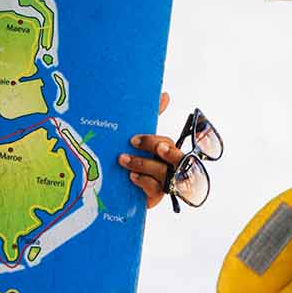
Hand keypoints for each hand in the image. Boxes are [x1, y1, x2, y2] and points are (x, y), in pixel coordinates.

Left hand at [121, 90, 179, 210]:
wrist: (118, 190)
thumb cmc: (134, 162)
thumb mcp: (139, 141)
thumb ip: (152, 118)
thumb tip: (165, 95)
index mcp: (166, 152)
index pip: (167, 143)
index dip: (155, 140)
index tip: (134, 139)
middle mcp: (170, 167)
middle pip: (173, 156)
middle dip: (153, 148)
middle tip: (132, 143)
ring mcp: (165, 183)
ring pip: (164, 172)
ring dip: (143, 164)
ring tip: (123, 160)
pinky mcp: (157, 197)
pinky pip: (156, 188)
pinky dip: (144, 181)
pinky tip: (131, 177)